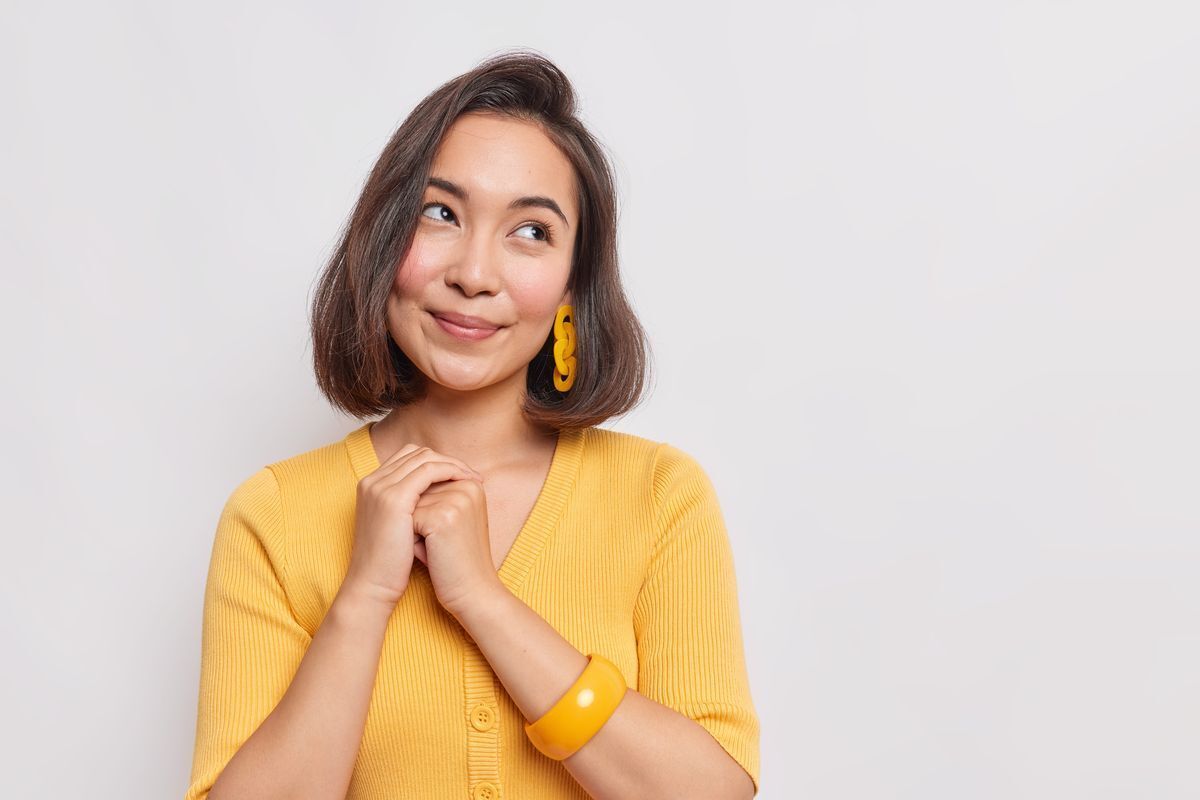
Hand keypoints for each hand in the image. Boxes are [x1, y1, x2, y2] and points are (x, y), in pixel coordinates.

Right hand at [344, 443, 482, 607]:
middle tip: (470, 474)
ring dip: (452, 464)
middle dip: (446, 459)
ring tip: (472, 478)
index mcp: (371, 486)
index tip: (459, 475)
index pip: (408, 457)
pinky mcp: (393, 498)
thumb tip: (440, 494)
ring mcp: (380, 487)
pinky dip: (450, 472)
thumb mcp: (398, 527)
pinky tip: (465, 483)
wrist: (372, 586)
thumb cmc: (389, 564)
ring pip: (424, 458)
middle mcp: (372, 481)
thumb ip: (411, 506)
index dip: (436, 462)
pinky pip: (428, 471)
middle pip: (416, 452)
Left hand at [412, 461, 501, 617]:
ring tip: (437, 548)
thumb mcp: (451, 519)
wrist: (472, 591)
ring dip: (413, 529)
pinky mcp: (443, 516)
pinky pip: (408, 519)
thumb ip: (435, 495)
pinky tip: (432, 554)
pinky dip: (412, 540)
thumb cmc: (454, 558)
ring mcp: (456, 499)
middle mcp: (466, 486)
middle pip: (417, 494)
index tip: (447, 535)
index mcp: (471, 483)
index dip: (426, 514)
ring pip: (410, 505)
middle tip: (443, 544)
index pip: (427, 485)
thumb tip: (404, 482)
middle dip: (419, 520)